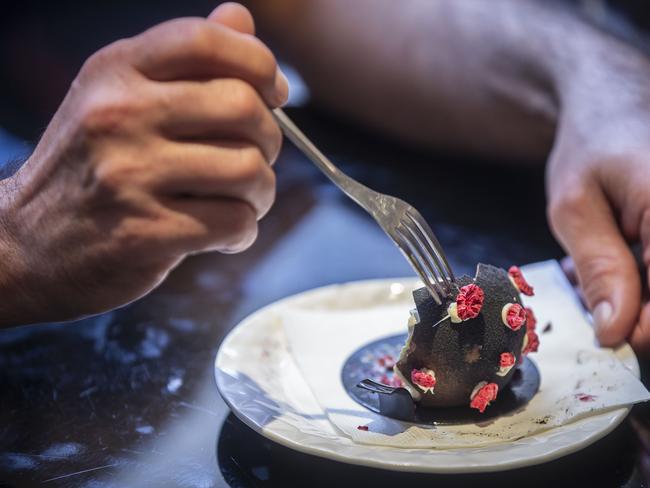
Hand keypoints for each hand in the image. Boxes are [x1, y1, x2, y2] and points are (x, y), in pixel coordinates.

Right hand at [0, 3, 287, 325]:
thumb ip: (183, 60)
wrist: (31, 244)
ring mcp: (130, 175)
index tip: (274, 93)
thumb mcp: (119, 97)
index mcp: (116, 71)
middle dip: (270, 139)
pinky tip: (224, 234)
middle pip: (243, 108)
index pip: (205, 41)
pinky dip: (244, 232)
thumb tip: (242, 20)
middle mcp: (120, 115)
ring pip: (250, 170)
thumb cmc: (90, 168)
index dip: (258, 62)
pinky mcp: (146, 232)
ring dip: (261, 192)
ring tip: (240, 201)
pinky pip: (236, 222)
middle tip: (256, 158)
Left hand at [547, 38, 649, 354]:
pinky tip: (614, 262)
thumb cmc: (592, 143)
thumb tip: (615, 332)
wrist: (616, 100)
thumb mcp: (575, 207)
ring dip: (635, 295)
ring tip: (592, 269)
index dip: (639, 331)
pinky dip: (641, 279)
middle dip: (635, 311)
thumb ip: (600, 269)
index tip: (603, 332)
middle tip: (591, 292)